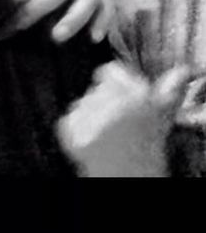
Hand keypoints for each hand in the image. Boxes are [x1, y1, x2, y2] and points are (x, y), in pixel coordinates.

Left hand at [57, 62, 189, 176]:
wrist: (129, 178)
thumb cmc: (147, 148)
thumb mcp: (161, 118)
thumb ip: (168, 90)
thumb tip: (181, 71)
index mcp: (137, 97)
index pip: (110, 70)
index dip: (117, 83)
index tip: (125, 99)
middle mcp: (112, 105)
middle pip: (96, 87)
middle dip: (106, 101)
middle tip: (119, 123)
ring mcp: (89, 118)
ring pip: (83, 102)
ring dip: (91, 115)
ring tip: (108, 135)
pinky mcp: (71, 132)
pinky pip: (69, 118)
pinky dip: (77, 128)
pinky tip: (93, 142)